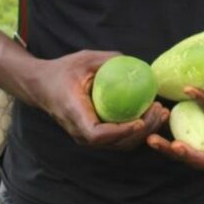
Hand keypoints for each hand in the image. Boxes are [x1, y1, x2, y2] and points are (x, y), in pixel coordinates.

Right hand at [33, 50, 168, 150]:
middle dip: (141, 131)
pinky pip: (118, 139)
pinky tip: (151, 116)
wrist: (42, 86)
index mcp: (75, 112)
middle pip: (114, 143)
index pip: (97, 134)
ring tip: (161, 113)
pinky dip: (136, 131)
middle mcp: (80, 131)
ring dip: (143, 133)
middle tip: (159, 109)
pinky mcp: (95, 136)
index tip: (139, 120)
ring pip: (119, 145)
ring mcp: (86, 137)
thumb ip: (109, 59)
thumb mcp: (84, 59)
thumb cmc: (62, 71)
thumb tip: (137, 62)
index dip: (120, 132)